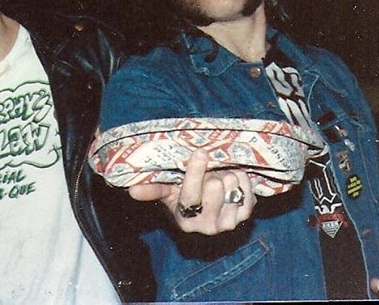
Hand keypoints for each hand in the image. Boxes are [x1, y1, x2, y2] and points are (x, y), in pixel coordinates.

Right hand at [129, 149, 255, 234]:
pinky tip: (232, 178)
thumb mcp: (167, 193)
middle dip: (211, 172)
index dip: (196, 172)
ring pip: (232, 184)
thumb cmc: (184, 197)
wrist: (210, 212)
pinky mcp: (245, 215)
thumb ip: (152, 190)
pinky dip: (240, 178)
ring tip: (218, 175)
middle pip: (215, 187)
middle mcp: (208, 226)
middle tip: (208, 170)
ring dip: (226, 174)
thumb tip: (131, 191)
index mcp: (185, 219)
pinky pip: (247, 187)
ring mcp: (229, 222)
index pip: (192, 195)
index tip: (200, 152)